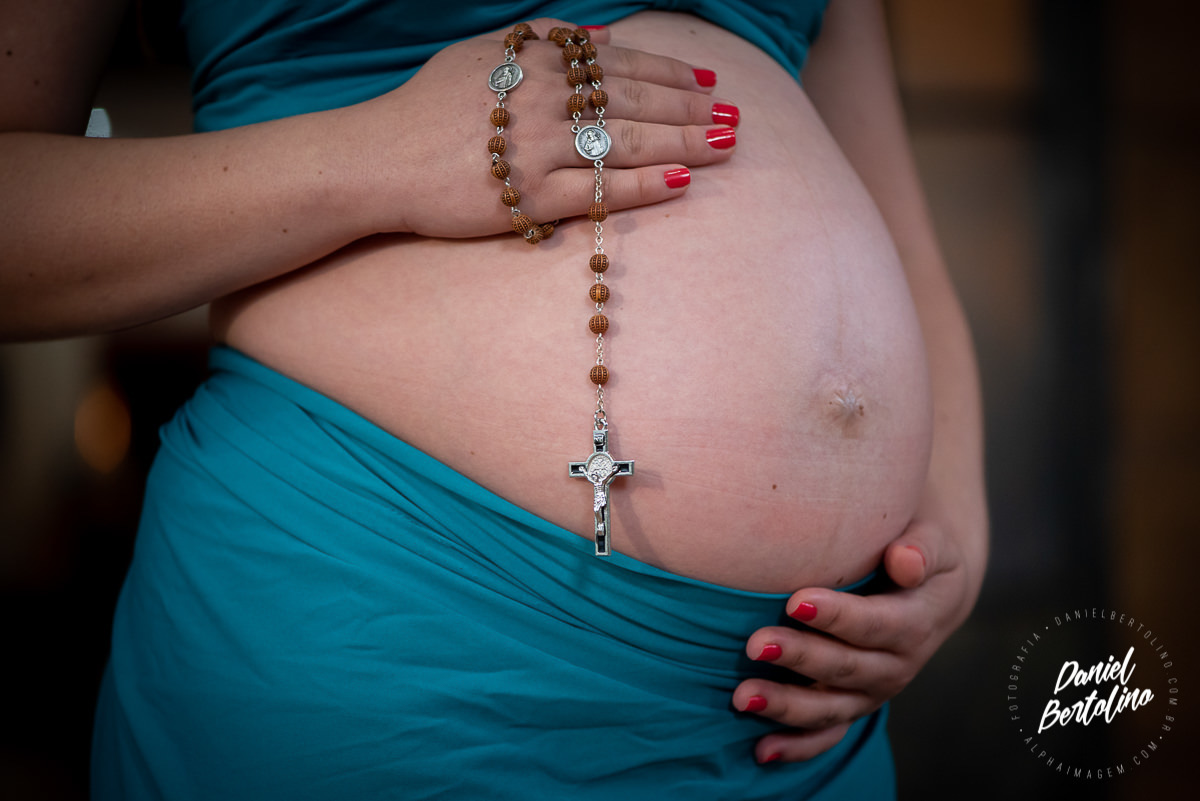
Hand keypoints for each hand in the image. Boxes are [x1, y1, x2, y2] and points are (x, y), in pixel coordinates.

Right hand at [342, 19, 736, 236]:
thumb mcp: (482, 54)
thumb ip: (544, 42)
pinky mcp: (530, 196)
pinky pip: (600, 190)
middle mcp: (544, 98)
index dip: (671, 72)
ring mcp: (539, 149)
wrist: (379, 160)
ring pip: (627, 143)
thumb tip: (601, 37)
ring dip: (683, 143)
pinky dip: (643, 186)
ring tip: (723, 146)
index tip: (708, 81)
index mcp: (535, 60)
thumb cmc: (428, 107)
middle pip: (635, 101)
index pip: (620, 64)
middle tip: (734, 118)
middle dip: (691, 108)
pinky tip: (680, 183)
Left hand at [731, 516, 977, 763]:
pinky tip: (761, 750)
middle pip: (846, 668)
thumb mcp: (931, 543)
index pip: (877, 624)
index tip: (796, 601)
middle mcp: (895, 666)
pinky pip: (826, 734)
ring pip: (830, 708)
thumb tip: (905, 559)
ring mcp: (872, 692)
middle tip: (756, 644)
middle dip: (800, 658)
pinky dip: (797, 746)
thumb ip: (920, 550)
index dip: (839, 616)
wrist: (929, 592)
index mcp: (916, 623)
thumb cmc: (917, 554)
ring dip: (786, 706)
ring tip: (742, 696)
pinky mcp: (852, 706)